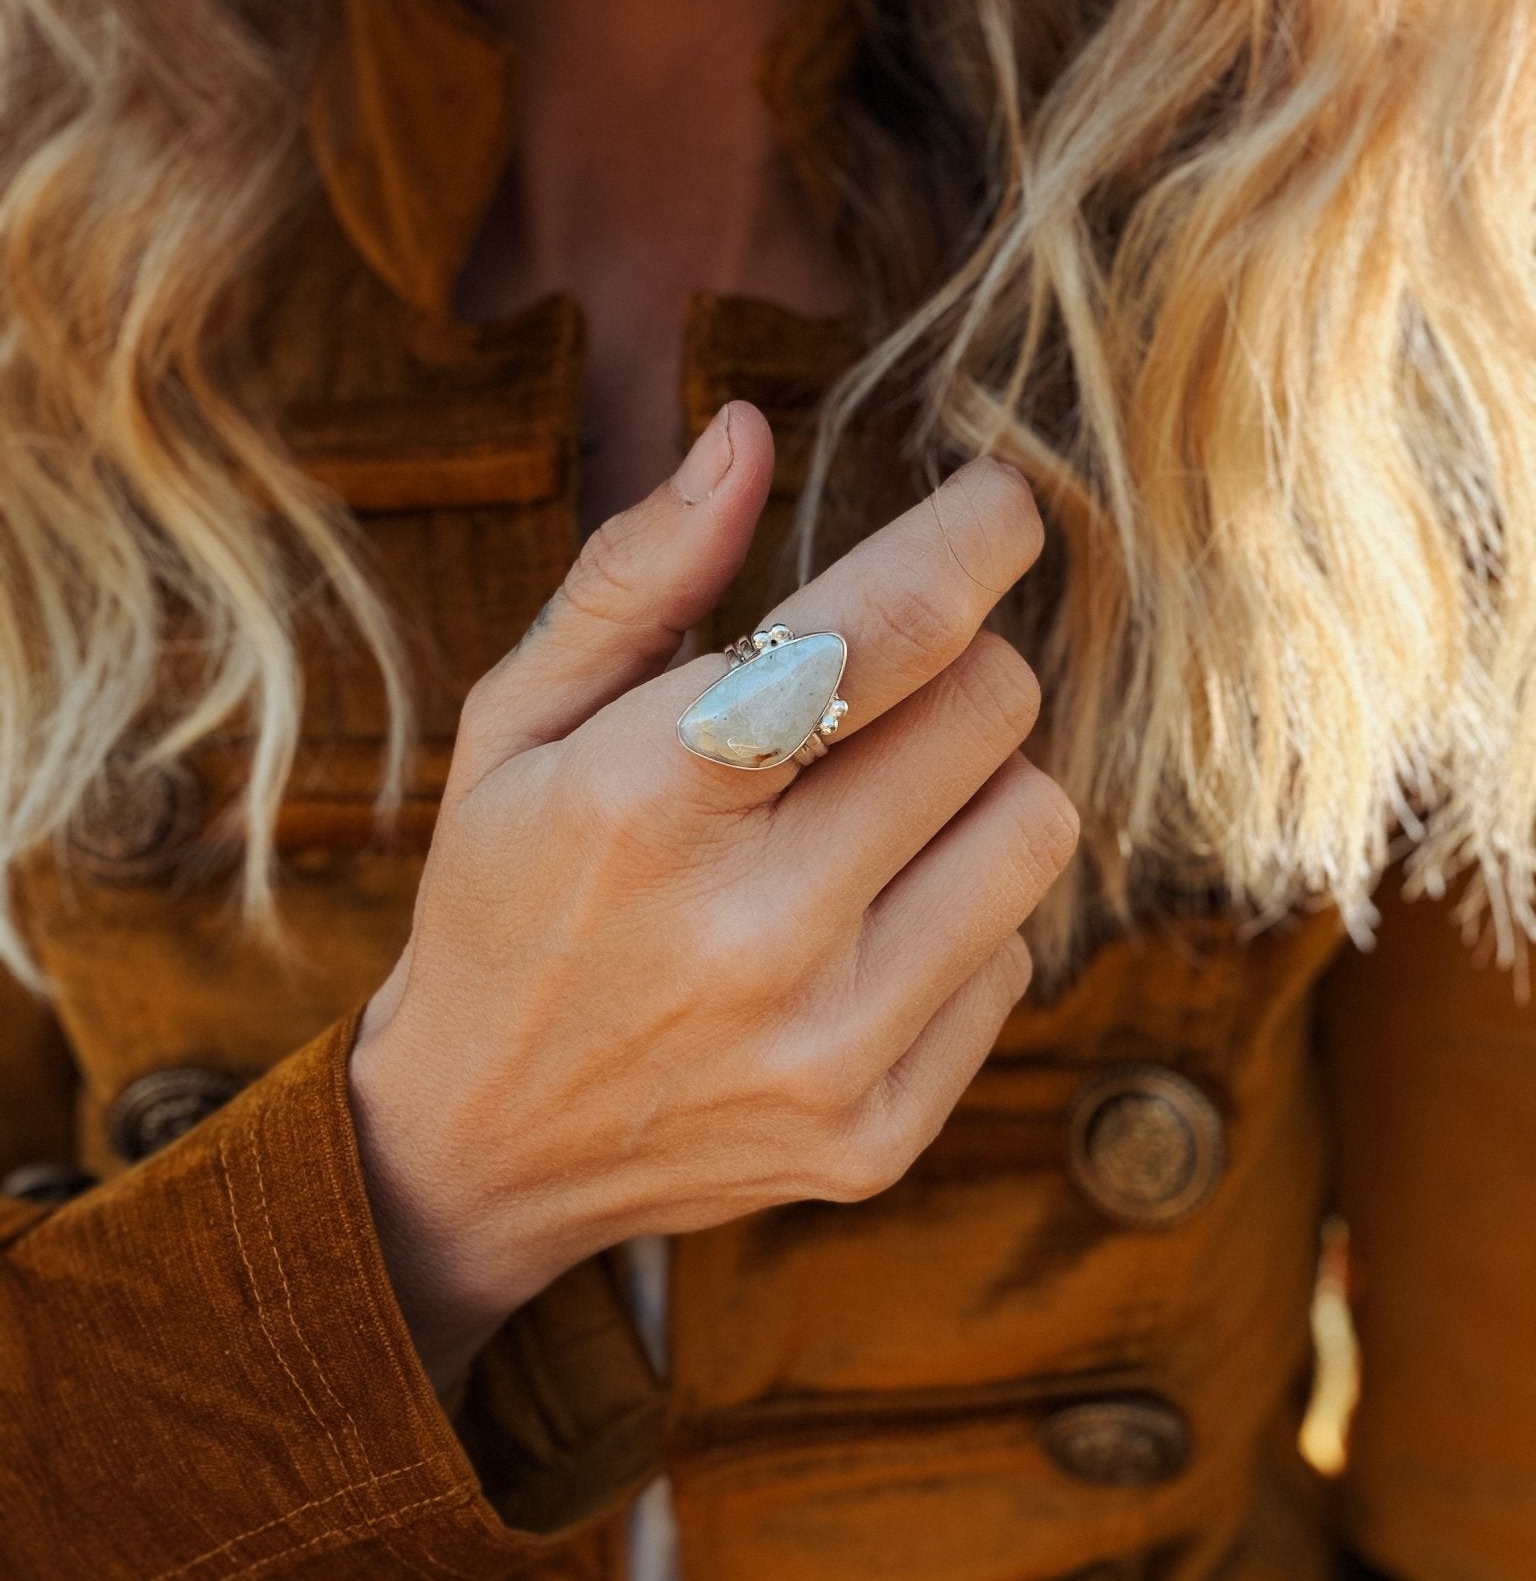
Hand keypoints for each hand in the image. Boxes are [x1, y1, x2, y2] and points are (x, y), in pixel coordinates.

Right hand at [348, 401, 1078, 1386]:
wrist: (483, 1146)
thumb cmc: (504, 901)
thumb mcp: (515, 725)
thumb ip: (633, 576)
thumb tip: (748, 434)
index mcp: (650, 801)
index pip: (888, 630)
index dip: (973, 540)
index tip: (1000, 507)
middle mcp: (756, 933)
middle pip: (993, 711)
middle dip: (951, 669)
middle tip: (874, 695)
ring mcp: (831, 1050)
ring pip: (1035, 829)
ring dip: (972, 792)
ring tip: (868, 818)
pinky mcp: (880, 1135)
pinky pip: (1017, 958)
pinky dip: (958, 922)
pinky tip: (858, 937)